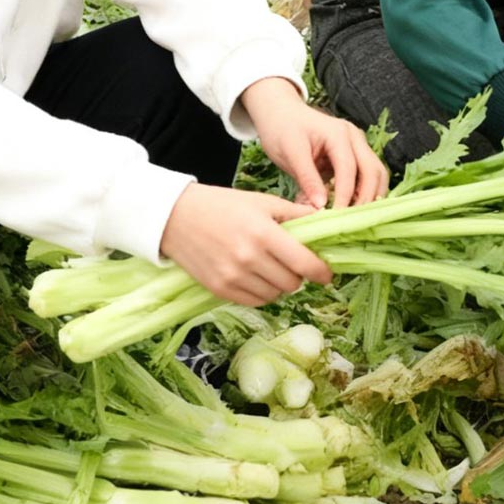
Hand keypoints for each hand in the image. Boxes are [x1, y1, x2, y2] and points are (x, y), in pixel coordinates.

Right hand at [160, 183, 331, 305]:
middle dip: (299, 275)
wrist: (176, 217)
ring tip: (273, 268)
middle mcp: (249, 258)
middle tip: (294, 263)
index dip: (321, 271)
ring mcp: (233, 277)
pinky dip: (263, 293)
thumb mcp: (261, 201)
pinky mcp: (219, 289)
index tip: (327, 273)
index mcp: (263, 233)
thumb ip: (295, 214)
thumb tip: (326, 223)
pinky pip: (255, 301)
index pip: (304, 263)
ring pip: (275, 295)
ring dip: (281, 285)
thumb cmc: (222, 205)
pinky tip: (258, 277)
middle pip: (292, 283)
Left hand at [241, 78, 388, 209]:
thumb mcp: (290, 153)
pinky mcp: (355, 154)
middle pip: (372, 171)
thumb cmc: (282, 129)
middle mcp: (354, 137)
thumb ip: (307, 178)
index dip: (346, 195)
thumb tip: (320, 206)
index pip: (349, 169)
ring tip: (356, 218)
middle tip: (353, 223)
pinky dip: (364, 192)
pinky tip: (353, 208)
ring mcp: (357, 144)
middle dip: (366, 198)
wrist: (280, 112)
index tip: (338, 218)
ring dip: (371, 196)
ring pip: (376, 173)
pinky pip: (367, 175)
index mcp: (338, 133)